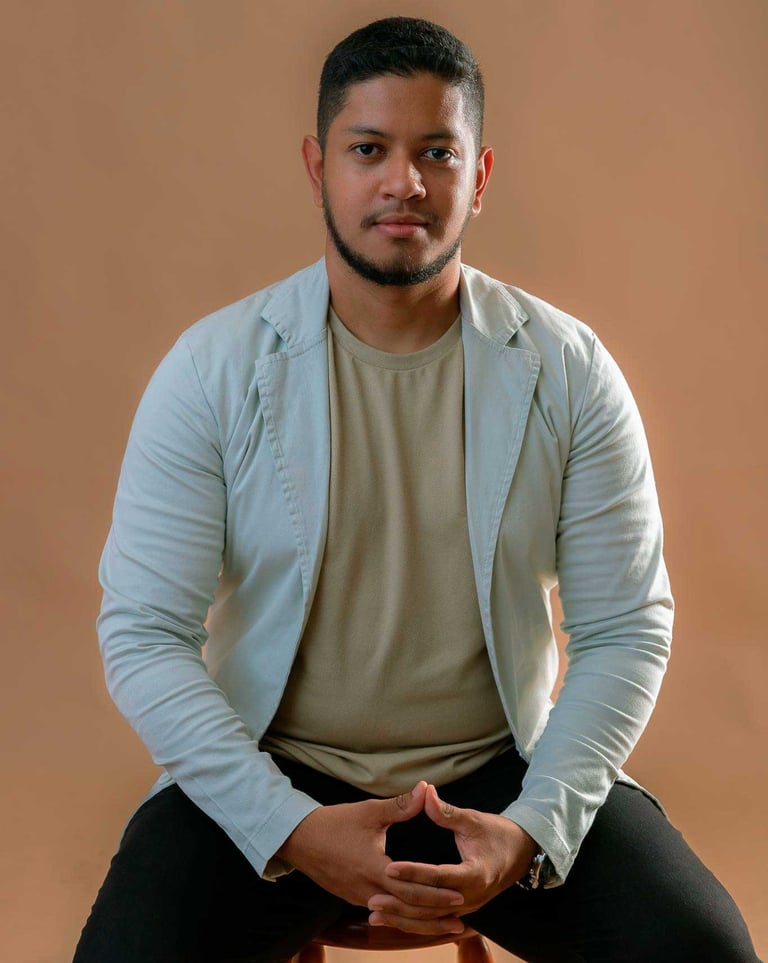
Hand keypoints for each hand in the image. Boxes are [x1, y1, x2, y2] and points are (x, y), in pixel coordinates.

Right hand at [275, 781, 462, 919]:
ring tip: (442, 923)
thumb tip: (426, 788)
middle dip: (434, 915)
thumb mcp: (370, 812)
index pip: (412, 888)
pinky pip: (382, 910)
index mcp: (375, 869)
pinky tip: (412, 915)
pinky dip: (400, 915)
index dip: (437, 893)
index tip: (460, 896)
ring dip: (418, 919)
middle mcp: (367, 890)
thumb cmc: (335, 823)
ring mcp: (358, 897)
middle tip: (460, 921)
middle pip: (407, 909)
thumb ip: (400, 805)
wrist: (299, 839)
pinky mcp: (352, 897)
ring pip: (394, 914)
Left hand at [367, 783, 537, 933]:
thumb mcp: (474, 820)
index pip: (438, 877)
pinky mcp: (460, 909)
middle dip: (401, 904)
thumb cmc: (498, 833)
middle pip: (431, 906)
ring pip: (430, 918)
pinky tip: (391, 918)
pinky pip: (434, 919)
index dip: (413, 873)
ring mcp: (466, 907)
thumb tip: (424, 792)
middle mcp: (470, 898)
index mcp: (475, 875)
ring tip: (375, 913)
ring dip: (402, 917)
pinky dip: (412, 920)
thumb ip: (447, 812)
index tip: (389, 868)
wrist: (522, 853)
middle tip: (373, 899)